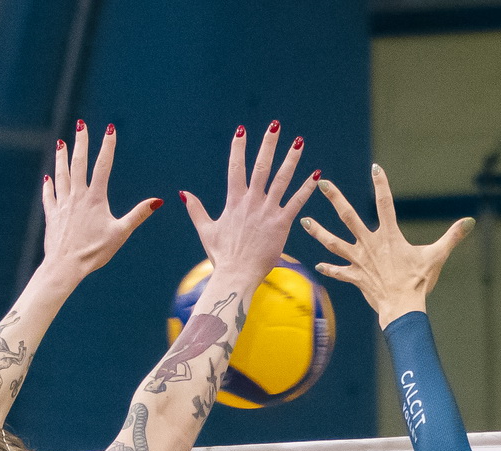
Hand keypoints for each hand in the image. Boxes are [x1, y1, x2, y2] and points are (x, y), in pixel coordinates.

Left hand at [40, 122, 160, 283]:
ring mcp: (62, 204)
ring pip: (61, 175)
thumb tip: (158, 201)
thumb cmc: (95, 252)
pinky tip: (48, 178)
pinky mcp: (52, 215)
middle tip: (80, 125)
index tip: (110, 128)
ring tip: (60, 143)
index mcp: (95, 199)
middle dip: (80, 142)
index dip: (108, 146)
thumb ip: (138, 215)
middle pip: (78, 163)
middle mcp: (77, 196)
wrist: (65, 265)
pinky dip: (49, 185)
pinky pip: (50, 195)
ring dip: (61, 158)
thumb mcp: (121, 233)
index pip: (103, 166)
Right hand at [182, 122, 315, 291]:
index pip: (235, 167)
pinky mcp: (281, 224)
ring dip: (291, 159)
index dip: (238, 148)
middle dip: (268, 144)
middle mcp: (251, 202)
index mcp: (234, 201)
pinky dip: (307, 188)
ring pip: (281, 179)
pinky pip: (297, 202)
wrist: (236, 275)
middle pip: (261, 166)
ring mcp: (267, 212)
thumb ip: (197, 210)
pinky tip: (316, 174)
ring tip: (299, 141)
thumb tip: (184, 193)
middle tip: (275, 125)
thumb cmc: (221, 256)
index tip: (242, 130)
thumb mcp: (206, 230)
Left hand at [302, 165, 472, 326]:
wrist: (403, 308)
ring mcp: (359, 260)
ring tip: (304, 221)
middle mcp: (370, 244)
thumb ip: (452, 237)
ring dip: (318, 231)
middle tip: (321, 183)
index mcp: (389, 236)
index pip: (385, 203)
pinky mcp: (355, 277)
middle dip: (335, 198)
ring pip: (334, 242)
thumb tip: (470, 222)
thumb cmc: (419, 283)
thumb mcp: (437, 256)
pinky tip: (318, 264)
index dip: (381, 184)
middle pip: (348, 217)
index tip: (375, 167)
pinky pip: (339, 272)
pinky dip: (329, 268)